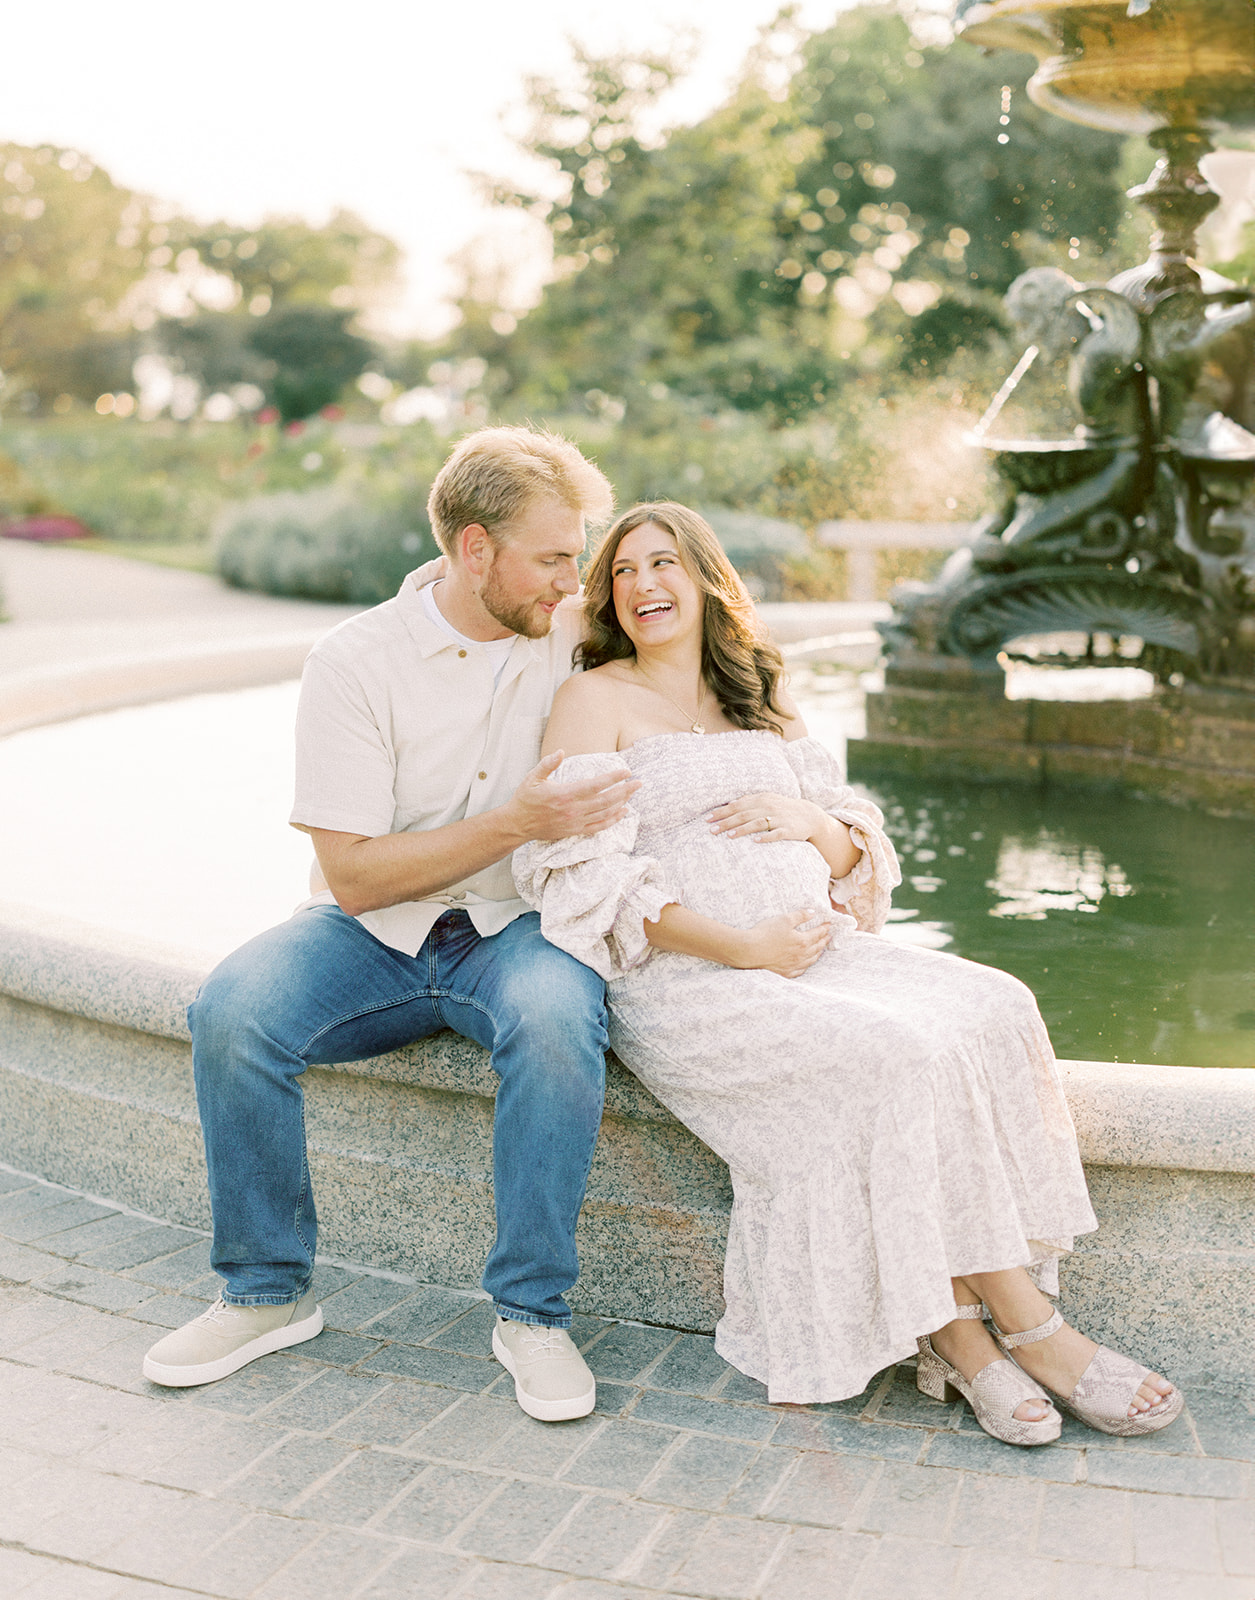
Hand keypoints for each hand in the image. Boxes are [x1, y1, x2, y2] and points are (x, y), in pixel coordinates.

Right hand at [508, 751, 641, 841]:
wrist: (518, 824)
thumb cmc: (526, 798)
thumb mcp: (532, 777)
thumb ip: (547, 764)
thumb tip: (561, 751)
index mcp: (564, 794)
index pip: (595, 785)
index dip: (613, 778)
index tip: (626, 772)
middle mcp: (573, 810)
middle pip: (606, 800)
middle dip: (625, 791)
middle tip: (639, 783)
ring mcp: (575, 823)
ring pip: (605, 813)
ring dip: (622, 803)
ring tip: (633, 793)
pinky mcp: (575, 831)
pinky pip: (599, 827)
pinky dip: (613, 820)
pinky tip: (623, 812)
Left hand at [707, 791, 822, 843]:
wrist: (810, 816)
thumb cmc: (783, 808)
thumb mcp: (767, 800)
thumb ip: (749, 801)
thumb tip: (730, 803)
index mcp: (761, 799)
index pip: (737, 805)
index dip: (721, 812)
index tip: (707, 819)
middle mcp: (768, 807)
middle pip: (744, 815)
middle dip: (726, 822)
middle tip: (711, 831)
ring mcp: (779, 818)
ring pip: (758, 823)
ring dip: (742, 829)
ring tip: (729, 836)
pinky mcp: (788, 830)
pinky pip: (776, 834)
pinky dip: (766, 837)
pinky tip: (755, 842)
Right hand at [732, 907, 830, 977]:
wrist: (750, 950)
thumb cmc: (765, 933)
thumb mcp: (784, 919)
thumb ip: (800, 916)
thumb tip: (813, 912)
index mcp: (803, 941)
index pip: (818, 934)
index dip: (824, 928)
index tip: (829, 924)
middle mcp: (801, 955)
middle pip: (817, 947)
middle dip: (824, 941)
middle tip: (828, 936)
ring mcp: (793, 965)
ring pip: (811, 960)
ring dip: (818, 953)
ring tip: (821, 949)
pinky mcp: (785, 972)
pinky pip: (800, 970)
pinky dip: (806, 965)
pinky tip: (806, 964)